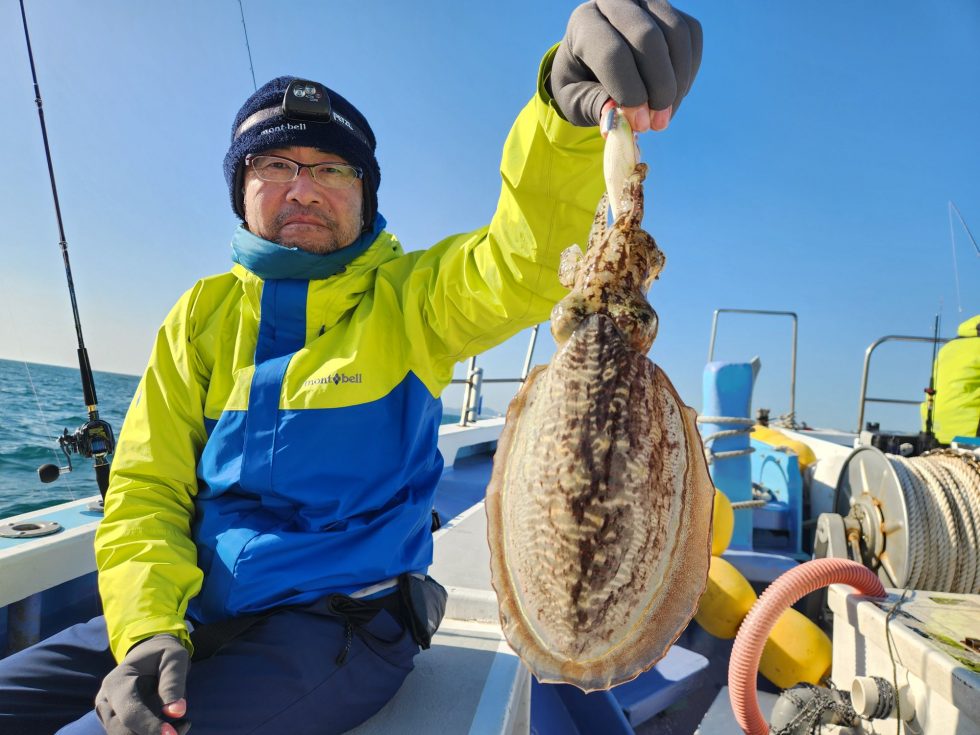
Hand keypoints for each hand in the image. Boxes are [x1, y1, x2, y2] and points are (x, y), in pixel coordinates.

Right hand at [95, 634, 190, 734]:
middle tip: (183, 725)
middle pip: (124, 732)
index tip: (172, 733)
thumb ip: (173, 682)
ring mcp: (107, 714)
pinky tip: (174, 726)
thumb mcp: (175, 657)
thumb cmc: (163, 654)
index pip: (129, 713)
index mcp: (117, 682)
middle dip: (153, 733)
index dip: (150, 726)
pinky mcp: (115, 723)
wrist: (149, 654)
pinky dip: (152, 734)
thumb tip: (175, 712)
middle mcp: (106, 701)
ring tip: (181, 723)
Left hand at [551, 0, 701, 131]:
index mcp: (584, 23)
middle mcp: (615, 3)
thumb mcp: (575, 102)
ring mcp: (645, 2)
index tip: (638, 123)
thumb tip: (616, 120)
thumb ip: (593, 107)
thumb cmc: (580, 85)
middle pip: (647, 37)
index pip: (612, 52)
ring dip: (677, 82)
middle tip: (657, 123)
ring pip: (675, 33)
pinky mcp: (669, 10)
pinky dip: (687, 72)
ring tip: (665, 116)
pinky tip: (673, 98)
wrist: (590, 66)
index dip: (629, 91)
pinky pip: (690, 35)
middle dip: (658, 86)